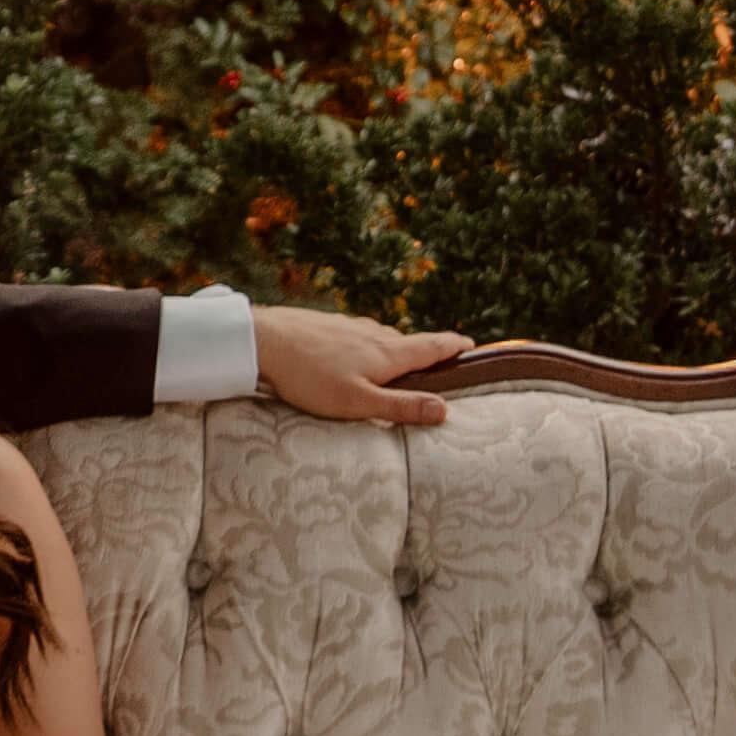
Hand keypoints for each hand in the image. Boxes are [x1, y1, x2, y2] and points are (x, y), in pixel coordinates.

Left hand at [251, 305, 470, 433]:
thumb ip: (401, 406)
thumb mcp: (358, 401)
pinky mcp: (327, 326)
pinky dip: (370, 346)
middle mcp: (373, 334)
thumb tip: (444, 410)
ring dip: (398, 348)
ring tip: (402, 362)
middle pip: (410, 341)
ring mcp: (349, 327)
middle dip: (428, 350)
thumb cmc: (310, 377)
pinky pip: (359, 336)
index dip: (454, 346)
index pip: (432, 346)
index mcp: (387, 353)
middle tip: (441, 360)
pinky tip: (357, 354)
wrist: (263, 340)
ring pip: (383, 337)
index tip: (472, 345)